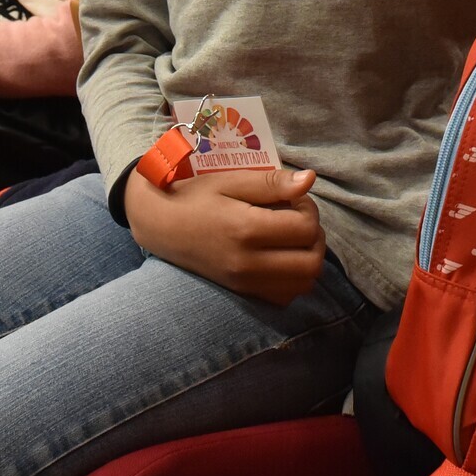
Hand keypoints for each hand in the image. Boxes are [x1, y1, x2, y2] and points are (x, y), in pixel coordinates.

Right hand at [125, 165, 324, 304]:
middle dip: (315, 237)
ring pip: (303, 284)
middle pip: (311, 262)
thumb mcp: (230, 180)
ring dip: (309, 258)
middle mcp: (248, 264)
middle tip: (298, 217)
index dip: (309, 208)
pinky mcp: (242, 293)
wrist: (159, 226)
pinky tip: (283, 257)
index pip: (305, 228)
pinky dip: (294, 278)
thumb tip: (310, 180)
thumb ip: (272, 182)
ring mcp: (245, 283)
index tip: (293, 196)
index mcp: (246, 230)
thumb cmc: (194, 196)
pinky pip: (285, 296)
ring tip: (292, 236)